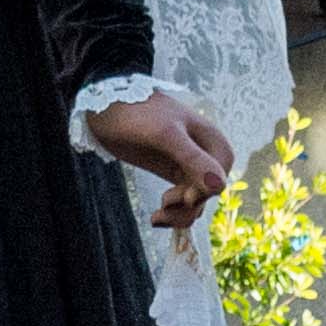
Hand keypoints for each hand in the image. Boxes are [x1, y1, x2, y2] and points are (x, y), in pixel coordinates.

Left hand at [82, 90, 239, 231]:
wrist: (105, 108)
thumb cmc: (136, 115)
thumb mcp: (165, 135)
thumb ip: (193, 159)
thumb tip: (220, 186)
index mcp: (210, 140)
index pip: (220, 177)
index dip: (204, 192)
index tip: (181, 195)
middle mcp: (203, 154)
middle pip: (209, 193)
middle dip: (188, 206)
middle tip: (162, 206)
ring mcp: (188, 164)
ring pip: (196, 201)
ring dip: (179, 215)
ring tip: (156, 217)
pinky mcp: (173, 172)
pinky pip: (183, 201)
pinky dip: (172, 213)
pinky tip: (155, 218)